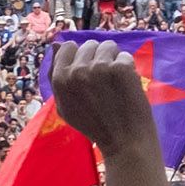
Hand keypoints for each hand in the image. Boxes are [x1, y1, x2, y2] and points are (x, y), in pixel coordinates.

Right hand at [48, 39, 155, 157]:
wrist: (124, 141)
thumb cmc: (93, 125)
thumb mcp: (64, 105)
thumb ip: (56, 76)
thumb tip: (56, 44)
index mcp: (59, 79)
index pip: (67, 47)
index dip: (79, 57)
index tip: (88, 71)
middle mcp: (76, 71)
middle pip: (89, 45)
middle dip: (98, 57)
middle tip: (104, 81)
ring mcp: (99, 68)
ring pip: (108, 46)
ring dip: (113, 59)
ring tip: (115, 81)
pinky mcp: (120, 68)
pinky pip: (124, 56)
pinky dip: (128, 68)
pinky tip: (126, 85)